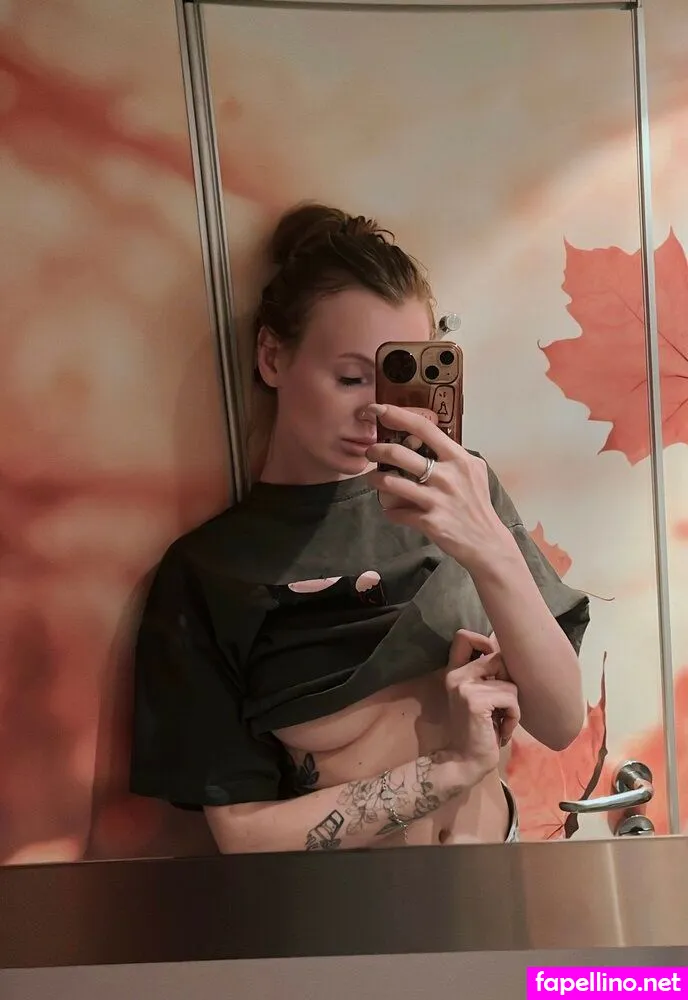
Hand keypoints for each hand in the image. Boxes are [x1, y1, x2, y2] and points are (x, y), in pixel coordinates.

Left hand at [364, 403, 510, 569]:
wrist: (486, 542)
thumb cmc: (477, 504)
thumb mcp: (473, 471)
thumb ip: (452, 456)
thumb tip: (427, 440)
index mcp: (458, 458)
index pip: (424, 428)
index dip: (397, 415)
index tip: (377, 409)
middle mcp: (448, 475)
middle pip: (399, 454)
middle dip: (377, 450)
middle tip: (370, 452)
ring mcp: (438, 499)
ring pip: (391, 482)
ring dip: (375, 478)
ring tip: (372, 478)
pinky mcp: (430, 521)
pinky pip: (397, 512)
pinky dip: (389, 511)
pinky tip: (390, 510)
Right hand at [444, 629, 519, 785]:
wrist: (465, 762)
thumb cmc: (479, 731)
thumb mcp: (481, 697)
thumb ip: (487, 675)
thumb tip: (508, 650)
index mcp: (455, 672)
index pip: (463, 637)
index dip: (485, 642)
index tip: (495, 666)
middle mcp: (456, 675)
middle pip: (499, 658)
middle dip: (509, 684)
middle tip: (501, 707)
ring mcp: (464, 686)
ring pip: (510, 683)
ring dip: (513, 707)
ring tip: (501, 722)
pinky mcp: (475, 701)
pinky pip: (511, 699)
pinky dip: (513, 717)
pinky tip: (501, 730)